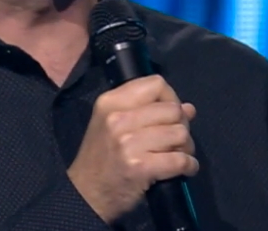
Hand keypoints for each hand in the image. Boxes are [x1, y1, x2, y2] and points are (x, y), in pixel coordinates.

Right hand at [67, 75, 197, 222]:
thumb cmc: (101, 155)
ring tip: (178, 153)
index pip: (155, 84)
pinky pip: (179, 159)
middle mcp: (118, 118)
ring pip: (179, 133)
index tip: (169, 113)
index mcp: (111, 101)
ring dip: (186, 146)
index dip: (170, 97)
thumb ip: (147, 110)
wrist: (86, 192)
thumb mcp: (112, 122)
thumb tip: (189, 108)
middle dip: (182, 124)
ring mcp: (128, 143)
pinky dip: (189, 165)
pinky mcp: (140, 167)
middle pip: (172, 109)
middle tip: (175, 138)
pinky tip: (184, 168)